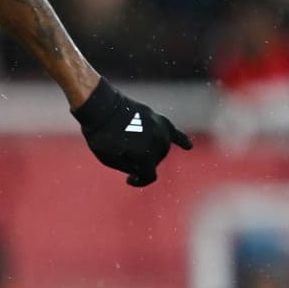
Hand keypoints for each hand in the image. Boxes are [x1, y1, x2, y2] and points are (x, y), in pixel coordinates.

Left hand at [72, 79, 192, 186]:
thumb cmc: (100, 135)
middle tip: (126, 158)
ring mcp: (159, 129)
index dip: (139, 180)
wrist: (100, 107)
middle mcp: (155, 142)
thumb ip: (129, 167)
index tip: (129, 180)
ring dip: (153, 153)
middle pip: (156, 161)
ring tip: (139, 151)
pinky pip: (175, 132)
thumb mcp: (109, 159)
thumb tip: (141, 169)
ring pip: (163, 148)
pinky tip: (188, 147)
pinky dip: (181, 140)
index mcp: (143, 155)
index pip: (150, 176)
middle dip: (143, 164)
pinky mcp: (157, 118)